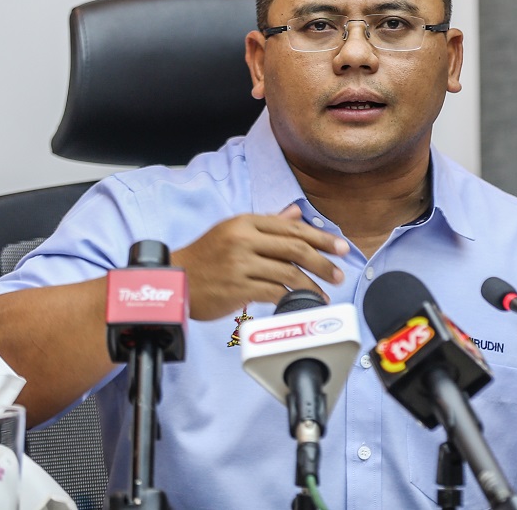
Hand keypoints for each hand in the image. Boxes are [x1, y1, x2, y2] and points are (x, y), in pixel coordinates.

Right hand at [170, 205, 349, 319]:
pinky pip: (274, 292)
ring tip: (324, 293)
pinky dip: (292, 298)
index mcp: (246, 222)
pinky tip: (302, 303)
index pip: (293, 228)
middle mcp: (244, 239)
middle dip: (323, 262)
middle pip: (295, 248)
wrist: (176, 279)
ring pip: (288, 272)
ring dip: (311, 285)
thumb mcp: (234, 230)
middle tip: (339, 274)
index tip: (340, 247)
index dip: (321, 238)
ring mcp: (240, 264)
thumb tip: (296, 213)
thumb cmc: (206, 256)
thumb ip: (268, 223)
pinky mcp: (237, 288)